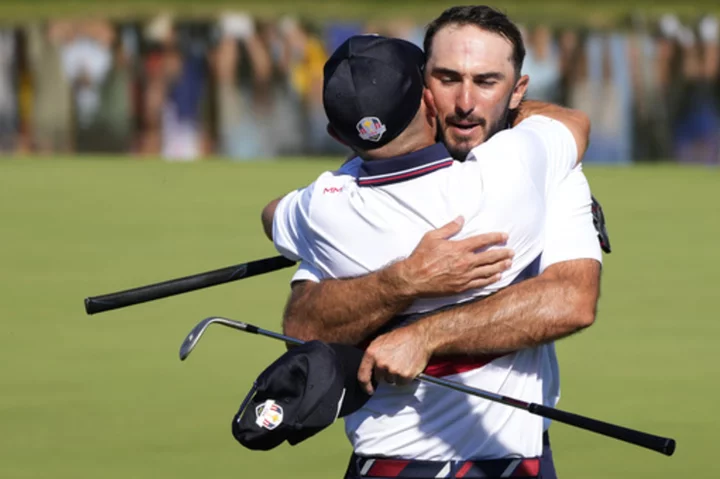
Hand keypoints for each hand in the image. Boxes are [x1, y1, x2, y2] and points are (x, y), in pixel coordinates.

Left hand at [357, 324, 431, 394]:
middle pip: (379, 378)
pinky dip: (405, 378)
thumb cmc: (402, 337)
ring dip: (396, 376)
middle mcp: (380, 363)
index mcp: (372, 353)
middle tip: (394, 363)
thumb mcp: (381, 340)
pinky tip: (408, 366)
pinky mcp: (404, 375)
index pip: (362, 376)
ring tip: (402, 362)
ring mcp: (393, 370)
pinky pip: (401, 383)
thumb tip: (368, 368)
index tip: (368, 390)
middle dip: (385, 374)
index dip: (365, 386)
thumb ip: (372, 355)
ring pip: (391, 381)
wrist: (420, 337)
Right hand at [395, 217, 512, 297]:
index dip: (495, 238)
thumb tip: (461, 218)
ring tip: (509, 263)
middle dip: (503, 253)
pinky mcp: (462, 287)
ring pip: (488, 270)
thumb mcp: (432, 237)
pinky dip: (491, 279)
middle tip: (512, 251)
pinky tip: (498, 276)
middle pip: (490, 256)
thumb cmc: (421, 256)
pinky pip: (481, 283)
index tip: (505, 236)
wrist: (413, 279)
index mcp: (459, 248)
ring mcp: (465, 276)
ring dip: (501, 266)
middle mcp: (465, 262)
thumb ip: (449, 228)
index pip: (482, 241)